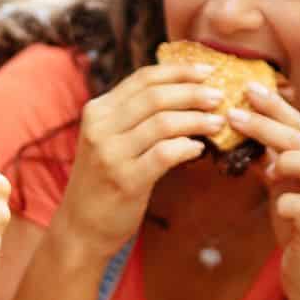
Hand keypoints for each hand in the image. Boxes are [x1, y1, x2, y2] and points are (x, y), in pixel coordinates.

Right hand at [60, 62, 223, 250]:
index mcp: (98, 110)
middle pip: (155, 97)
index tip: (207, 71)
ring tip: (217, 123)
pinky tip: (198, 149)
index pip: (143, 79)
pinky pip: (165, 154)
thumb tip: (181, 92)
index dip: (179, 72)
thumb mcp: (108, 140)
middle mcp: (100, 127)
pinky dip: (186, 147)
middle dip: (193, 93)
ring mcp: (111, 154)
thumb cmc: (103, 181)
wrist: (80, 228)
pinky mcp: (125, 180)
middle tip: (219, 96)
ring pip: (163, 123)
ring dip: (196, 120)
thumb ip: (134, 116)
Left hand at [226, 83, 299, 299]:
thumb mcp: (284, 187)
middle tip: (234, 111)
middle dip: (268, 122)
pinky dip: (290, 201)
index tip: (246, 88)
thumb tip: (243, 126)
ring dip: (282, 152)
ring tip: (252, 146)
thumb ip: (272, 159)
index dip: (275, 107)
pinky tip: (276, 200)